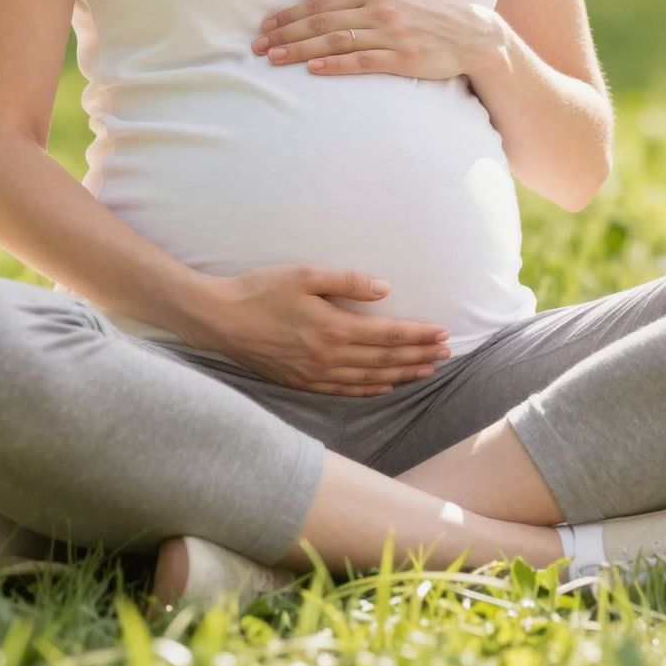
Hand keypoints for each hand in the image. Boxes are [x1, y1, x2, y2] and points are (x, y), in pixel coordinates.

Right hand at [197, 265, 452, 394]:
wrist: (219, 319)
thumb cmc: (260, 290)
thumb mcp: (303, 275)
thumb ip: (346, 282)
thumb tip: (385, 289)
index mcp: (333, 328)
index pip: (388, 335)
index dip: (418, 335)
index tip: (442, 334)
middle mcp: (329, 357)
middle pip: (385, 359)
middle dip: (418, 356)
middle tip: (445, 354)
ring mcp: (315, 374)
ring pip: (369, 378)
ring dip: (400, 374)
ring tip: (425, 370)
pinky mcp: (302, 382)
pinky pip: (345, 391)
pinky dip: (369, 389)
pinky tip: (383, 386)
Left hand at [251, 0, 504, 80]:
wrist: (473, 34)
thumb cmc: (429, 12)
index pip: (321, 3)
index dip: (290, 15)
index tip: (266, 25)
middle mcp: (380, 10)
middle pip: (322, 22)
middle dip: (286, 34)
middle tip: (258, 46)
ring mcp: (392, 35)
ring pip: (336, 41)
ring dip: (300, 50)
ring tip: (274, 58)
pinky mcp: (404, 59)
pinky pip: (363, 61)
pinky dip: (335, 64)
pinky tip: (312, 68)